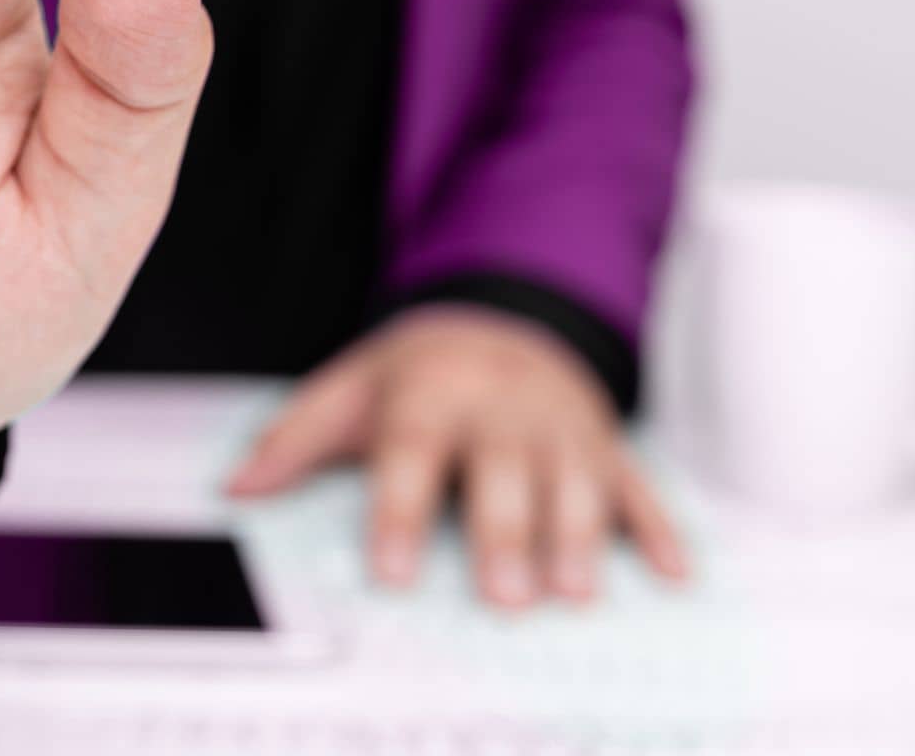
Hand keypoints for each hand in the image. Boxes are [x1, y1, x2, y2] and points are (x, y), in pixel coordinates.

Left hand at [228, 304, 686, 608]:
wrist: (501, 318)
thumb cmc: (418, 373)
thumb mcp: (351, 388)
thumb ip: (296, 438)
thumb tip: (238, 486)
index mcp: (432, 389)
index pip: (413, 448)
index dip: (399, 509)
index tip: (389, 572)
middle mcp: (502, 403)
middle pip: (504, 468)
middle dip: (505, 532)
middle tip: (503, 596)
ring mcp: (561, 422)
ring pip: (577, 477)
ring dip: (580, 533)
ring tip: (577, 591)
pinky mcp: (604, 444)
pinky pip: (638, 484)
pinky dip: (659, 529)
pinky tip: (676, 574)